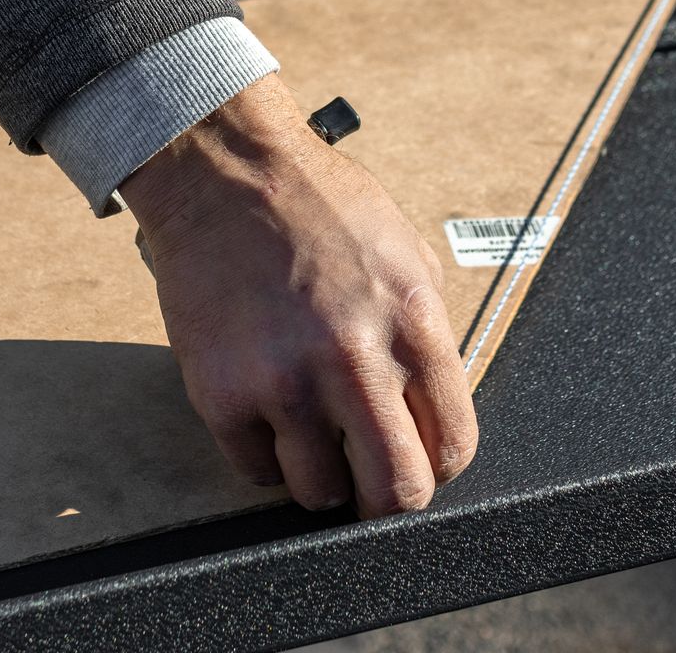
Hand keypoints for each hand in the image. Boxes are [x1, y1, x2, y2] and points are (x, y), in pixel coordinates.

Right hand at [118, 74, 477, 516]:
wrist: (223, 174)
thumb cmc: (319, 205)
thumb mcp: (405, 252)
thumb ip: (425, 333)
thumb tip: (434, 408)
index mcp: (411, 324)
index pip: (453, 446)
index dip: (439, 466)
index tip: (420, 461)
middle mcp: (353, 360)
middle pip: (396, 493)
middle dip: (388, 500)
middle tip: (372, 484)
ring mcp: (284, 382)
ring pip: (319, 494)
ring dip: (320, 474)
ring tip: (310, 428)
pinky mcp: (223, 394)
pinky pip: (254, 469)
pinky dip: (263, 451)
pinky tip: (264, 404)